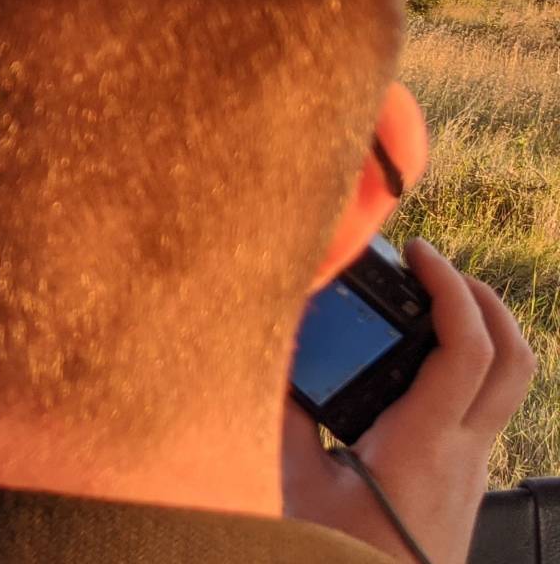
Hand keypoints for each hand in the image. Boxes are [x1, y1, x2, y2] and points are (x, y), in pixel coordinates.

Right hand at [283, 239, 534, 562]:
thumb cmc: (341, 555)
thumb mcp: (300, 482)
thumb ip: (288, 417)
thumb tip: (273, 360)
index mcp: (424, 444)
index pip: (467, 348)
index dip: (450, 288)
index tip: (419, 255)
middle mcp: (464, 451)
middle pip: (514, 356)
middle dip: (483, 298)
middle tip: (437, 269)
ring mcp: (473, 465)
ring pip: (509, 381)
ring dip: (483, 330)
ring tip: (430, 306)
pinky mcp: (466, 475)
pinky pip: (485, 405)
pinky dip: (466, 366)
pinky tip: (417, 363)